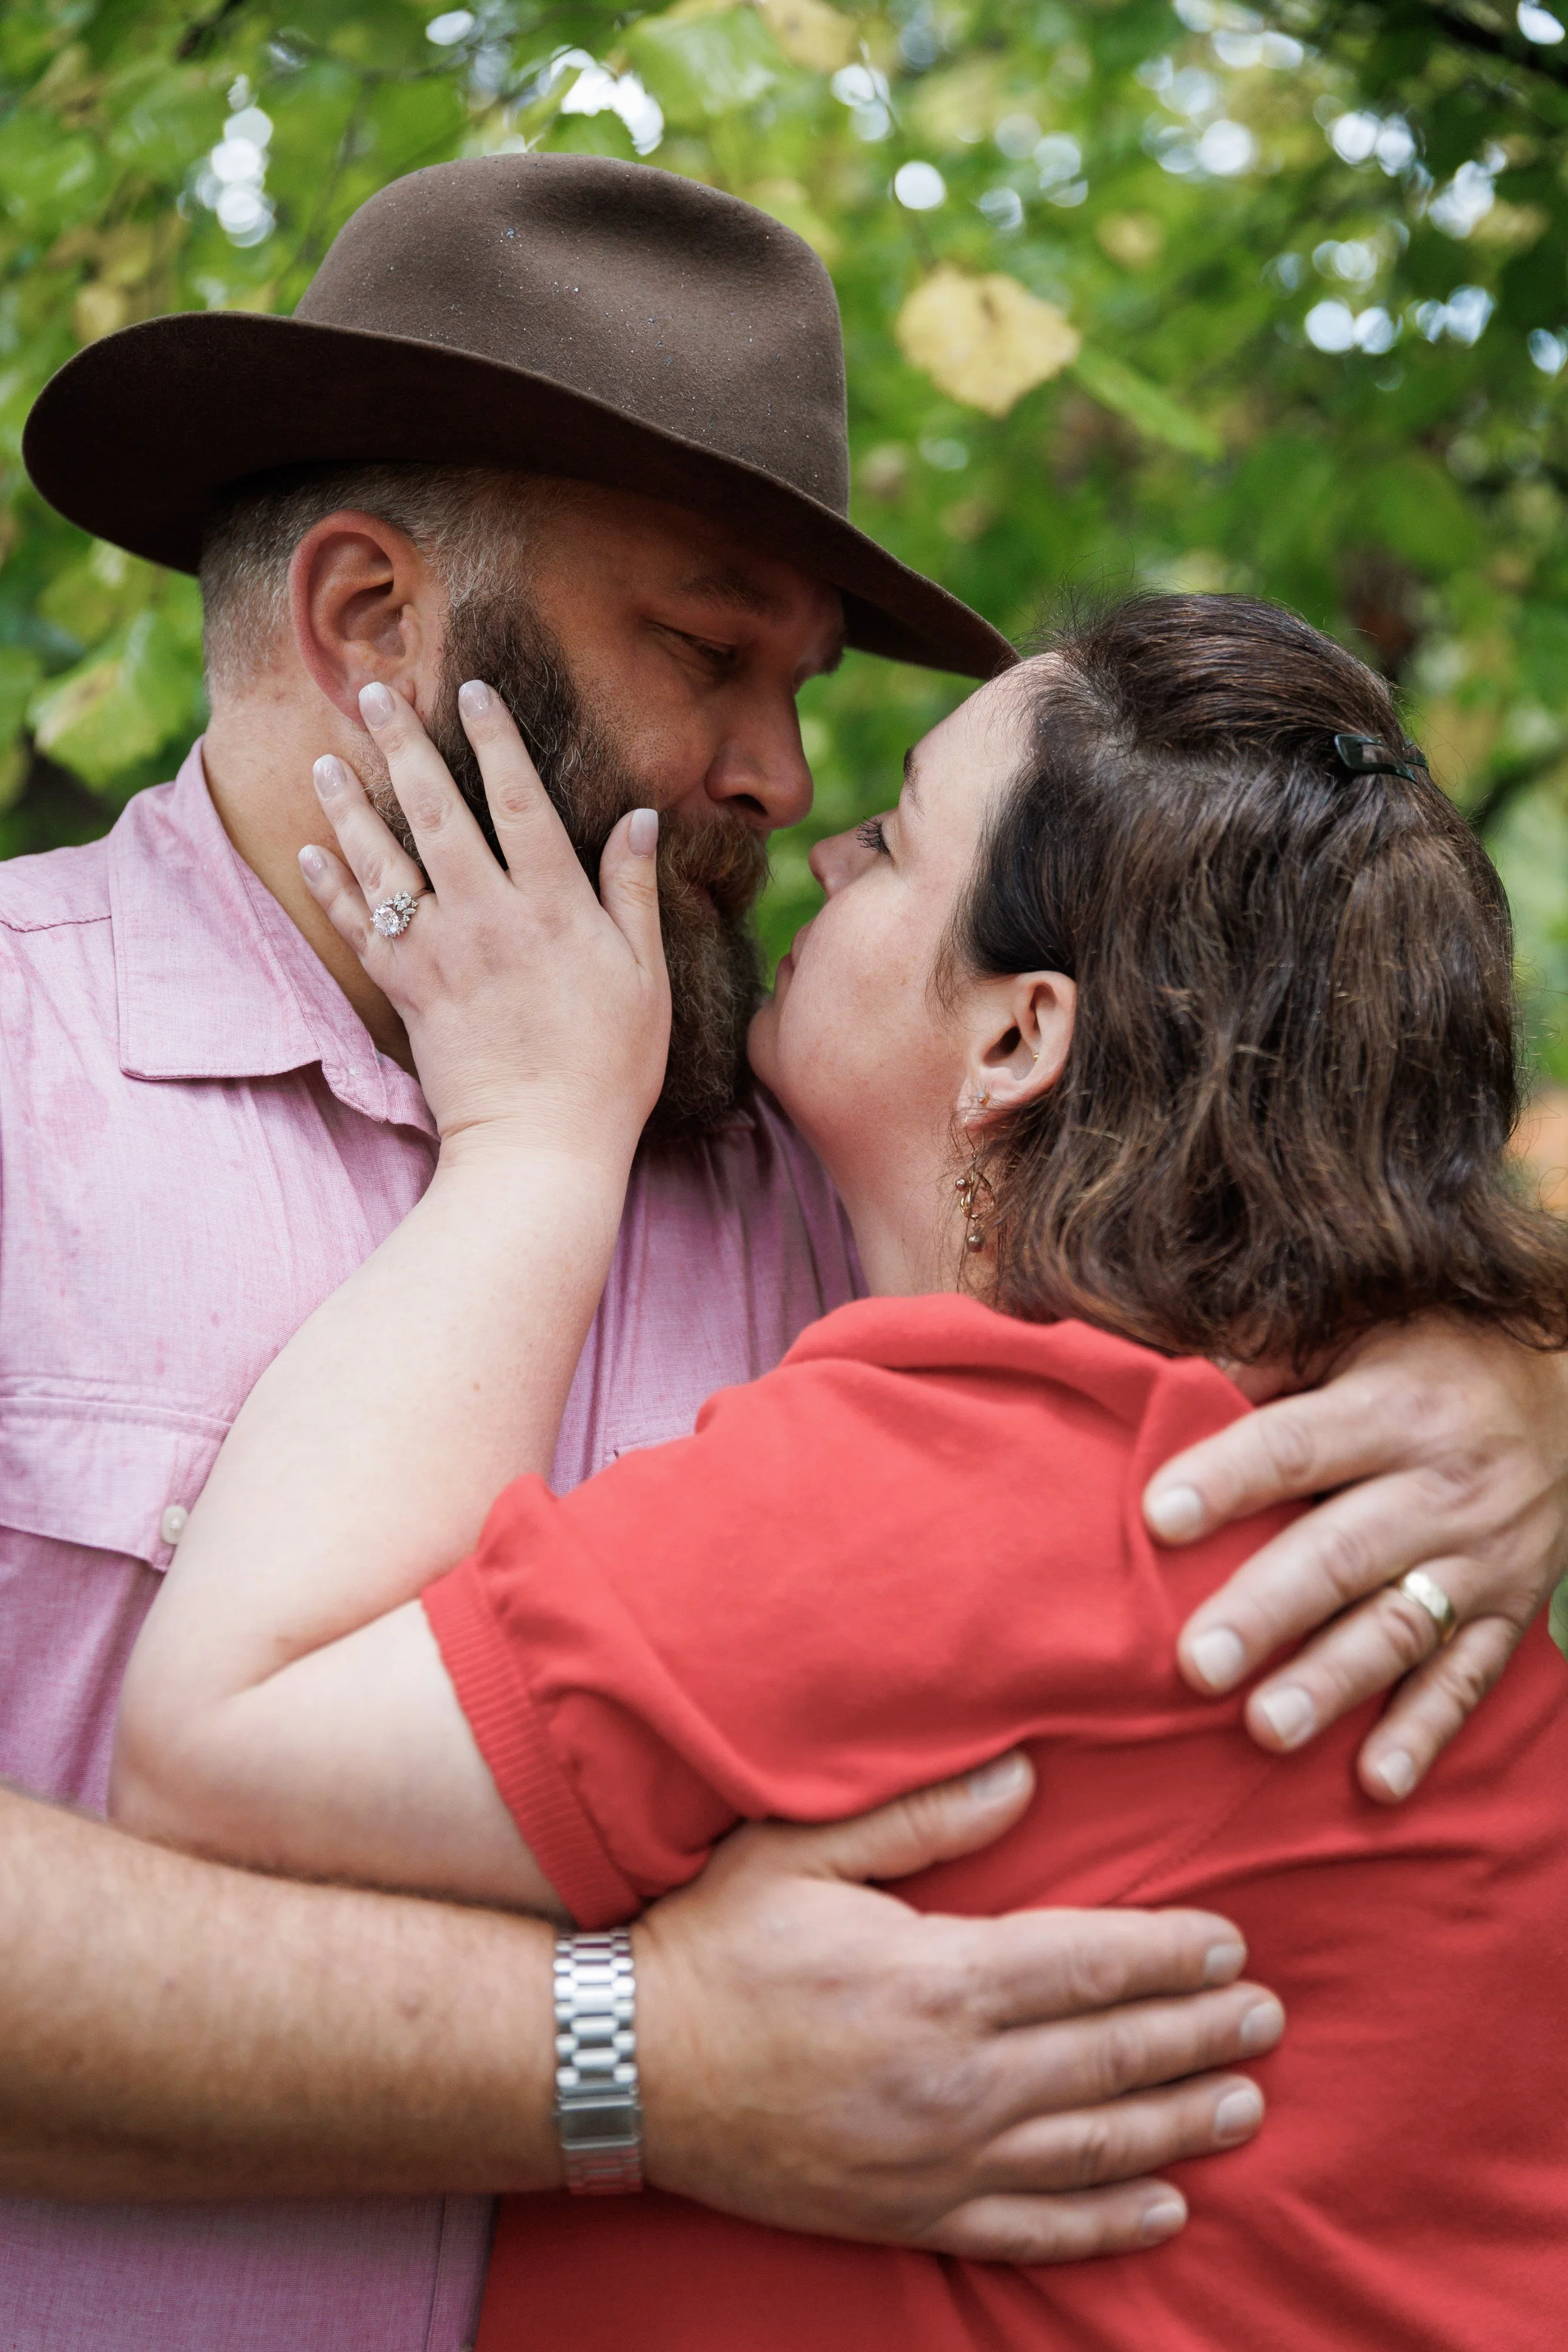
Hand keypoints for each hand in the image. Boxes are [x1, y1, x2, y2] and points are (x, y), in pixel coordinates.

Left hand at [299, 679, 669, 1153]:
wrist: (541, 1145)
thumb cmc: (609, 1066)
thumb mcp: (647, 977)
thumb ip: (633, 893)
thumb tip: (641, 818)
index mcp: (554, 906)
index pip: (520, 799)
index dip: (495, 738)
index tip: (472, 689)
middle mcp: (488, 916)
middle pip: (437, 811)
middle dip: (404, 745)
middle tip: (376, 692)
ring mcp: (440, 952)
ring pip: (384, 859)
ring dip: (350, 804)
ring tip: (327, 756)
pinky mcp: (407, 991)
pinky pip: (359, 926)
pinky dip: (330, 886)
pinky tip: (310, 849)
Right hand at [635, 1755, 1281, 2262]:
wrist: (631, 2070)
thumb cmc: (717, 1946)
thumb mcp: (801, 1851)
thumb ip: (920, 1817)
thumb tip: (1023, 1777)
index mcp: (937, 1978)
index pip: (1092, 1963)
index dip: (1172, 1955)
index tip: (1231, 1943)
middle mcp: (955, 2078)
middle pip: (1112, 2055)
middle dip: (1201, 2034)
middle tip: (1268, 2019)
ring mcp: (938, 2159)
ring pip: (1094, 2147)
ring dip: (1181, 2124)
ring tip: (1245, 2103)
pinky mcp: (912, 2215)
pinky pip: (1034, 2230)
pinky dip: (1109, 2224)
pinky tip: (1166, 2209)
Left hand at [1146, 1317, 1567, 1803]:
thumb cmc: (1435, 1358)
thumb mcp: (1364, 1330)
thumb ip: (1272, 1357)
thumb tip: (1173, 1379)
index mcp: (1395, 1409)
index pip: (1297, 1446)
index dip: (1228, 1480)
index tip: (1158, 1517)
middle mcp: (1443, 1487)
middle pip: (1343, 1552)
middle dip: (1269, 1611)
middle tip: (1197, 1663)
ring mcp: (1483, 1558)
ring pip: (1401, 1627)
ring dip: (1332, 1683)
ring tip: (1265, 1728)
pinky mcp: (1510, 1612)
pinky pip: (1468, 1679)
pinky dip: (1424, 1732)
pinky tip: (1377, 1780)